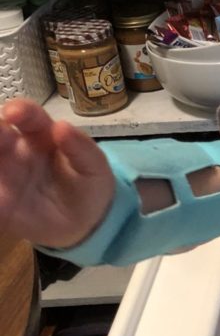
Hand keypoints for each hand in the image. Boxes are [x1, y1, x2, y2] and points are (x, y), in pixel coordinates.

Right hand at [0, 98, 113, 248]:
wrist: (85, 225)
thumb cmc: (88, 186)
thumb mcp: (94, 168)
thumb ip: (81, 148)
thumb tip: (62, 126)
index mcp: (42, 136)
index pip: (29, 116)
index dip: (21, 110)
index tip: (13, 112)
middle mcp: (17, 150)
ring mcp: (5, 175)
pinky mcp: (0, 202)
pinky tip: (0, 200)